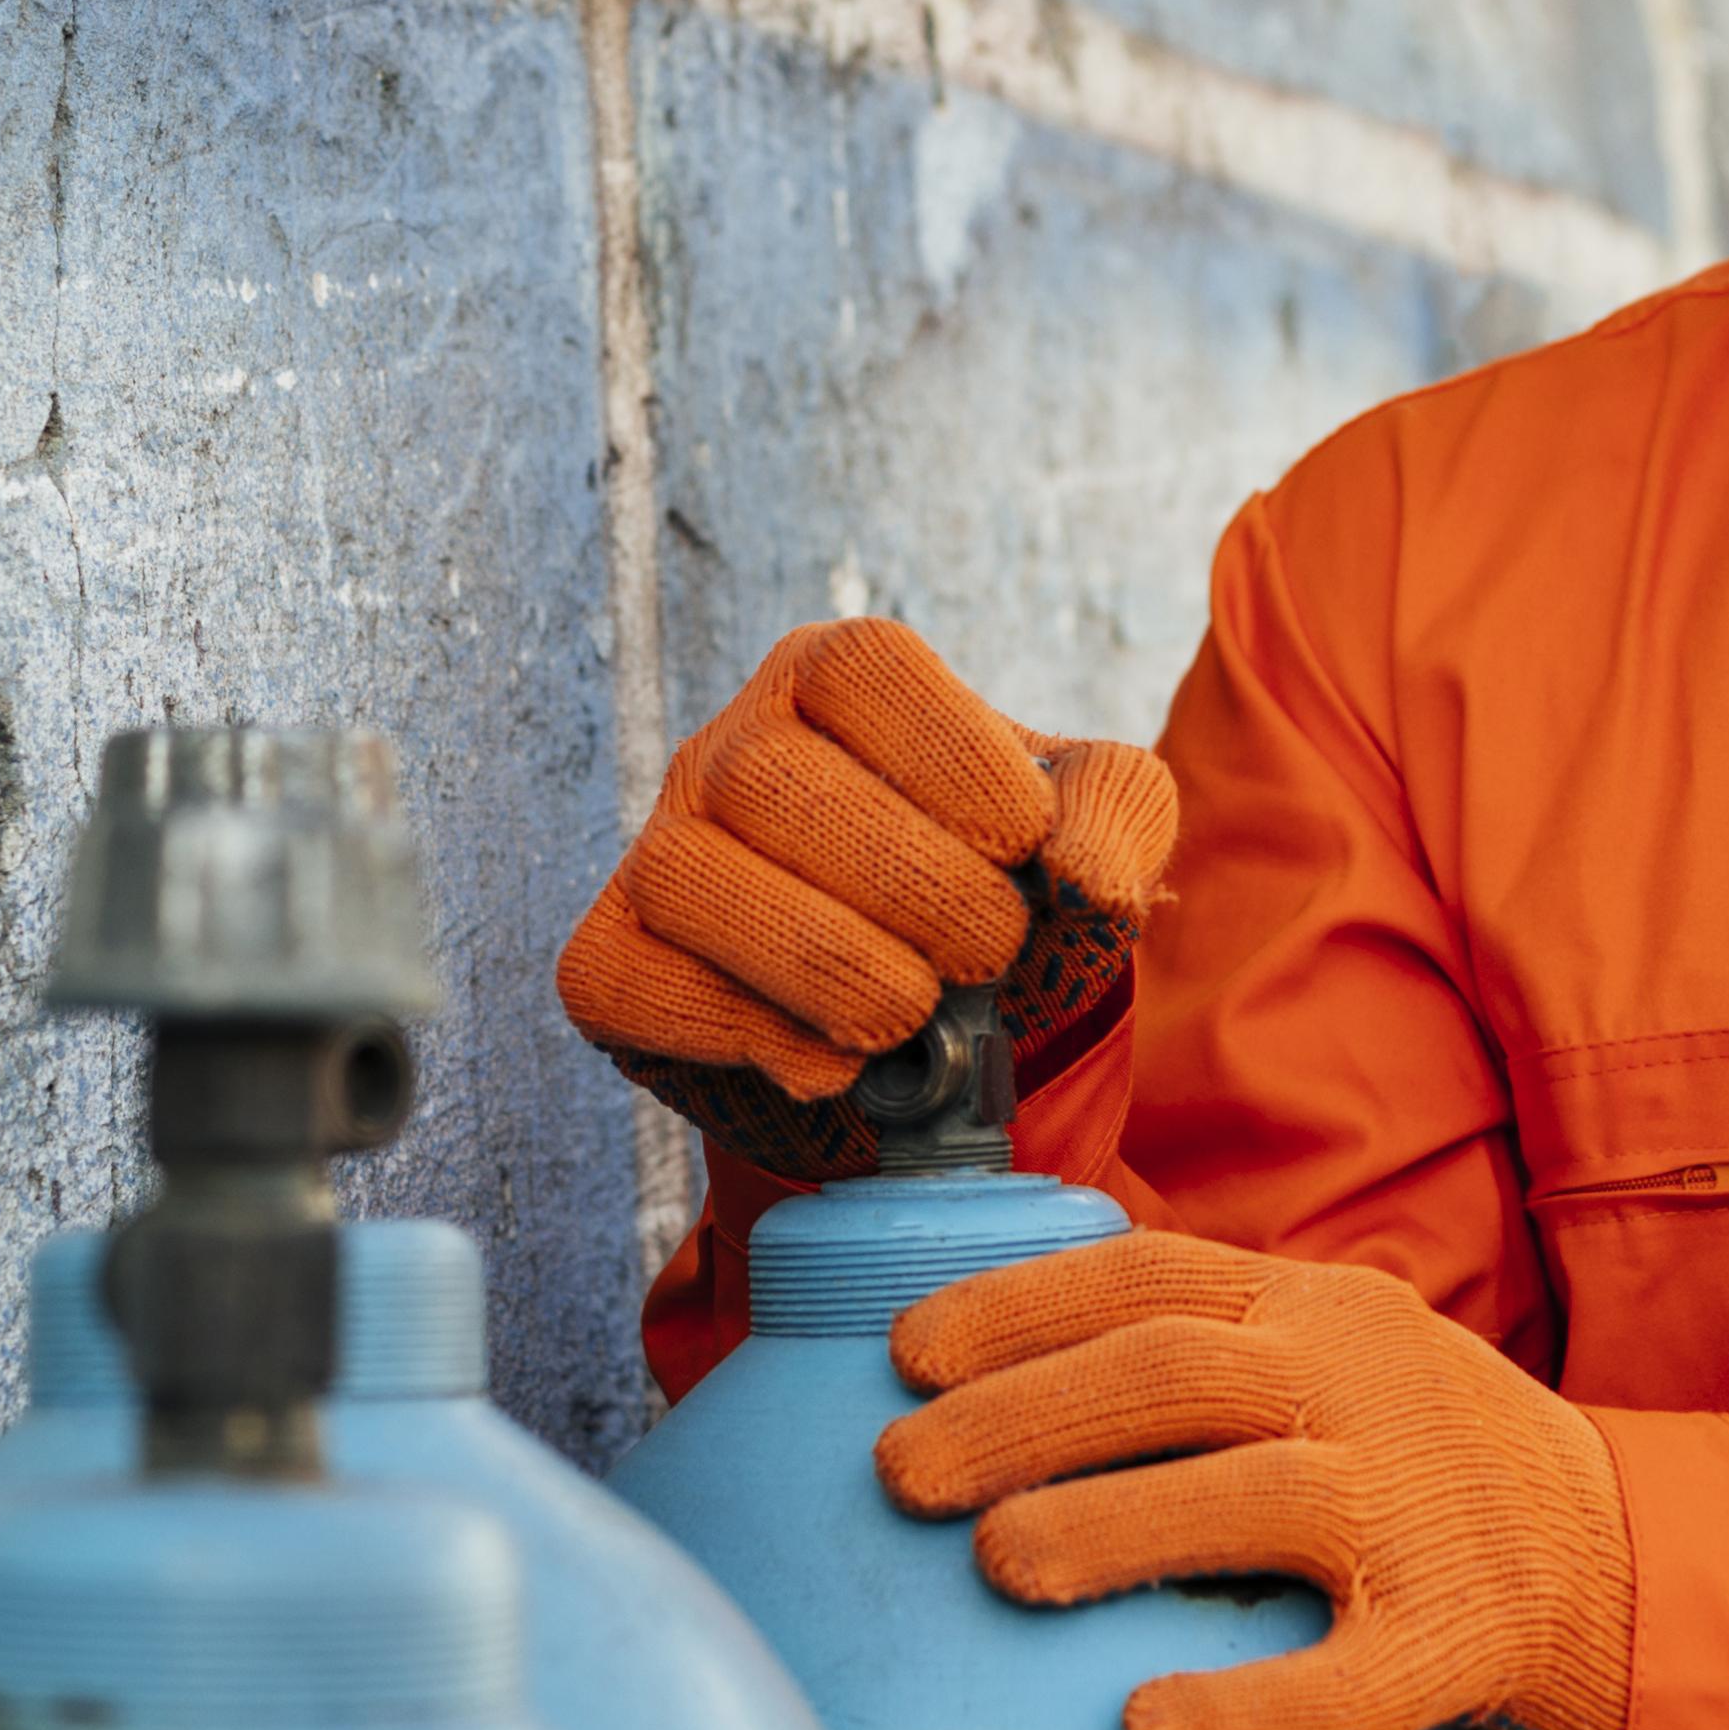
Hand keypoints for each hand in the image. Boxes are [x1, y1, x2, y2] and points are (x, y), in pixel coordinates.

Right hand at [555, 620, 1174, 1178]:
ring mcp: (661, 849)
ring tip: (911, 1015)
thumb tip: (1079, 876)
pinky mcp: (613, 958)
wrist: (930, 1012)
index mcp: (839, 680)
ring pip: (688, 876)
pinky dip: (736, 1030)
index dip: (950, 758)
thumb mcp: (1089, 827)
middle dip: (901, 881)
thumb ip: (1115, 815)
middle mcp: (731, 748)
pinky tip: (830, 1062)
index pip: (862, 667)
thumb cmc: (1001, 887)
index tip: (1022, 846)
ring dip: (819, 960)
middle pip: (769, 776)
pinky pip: (629, 979)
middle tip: (986, 955)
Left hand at [875, 1233, 1634, 1729]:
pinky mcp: (1461, 1643)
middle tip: (900, 1476)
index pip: (1151, 1272)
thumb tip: (983, 1363)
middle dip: (1022, 1417)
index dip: (1015, 1306)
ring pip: (1258, 1500)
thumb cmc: (1421, 1460)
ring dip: (1114, 1526)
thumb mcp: (1331, 1352)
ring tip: (996, 1564)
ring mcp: (1418, 1517)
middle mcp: (1366, 1390)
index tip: (901, 1356)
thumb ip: (1199, 1344)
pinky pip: (1351, 1688)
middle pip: (1176, 1374)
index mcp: (1319, 1311)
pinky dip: (1250, 1713)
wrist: (1622, 1554)